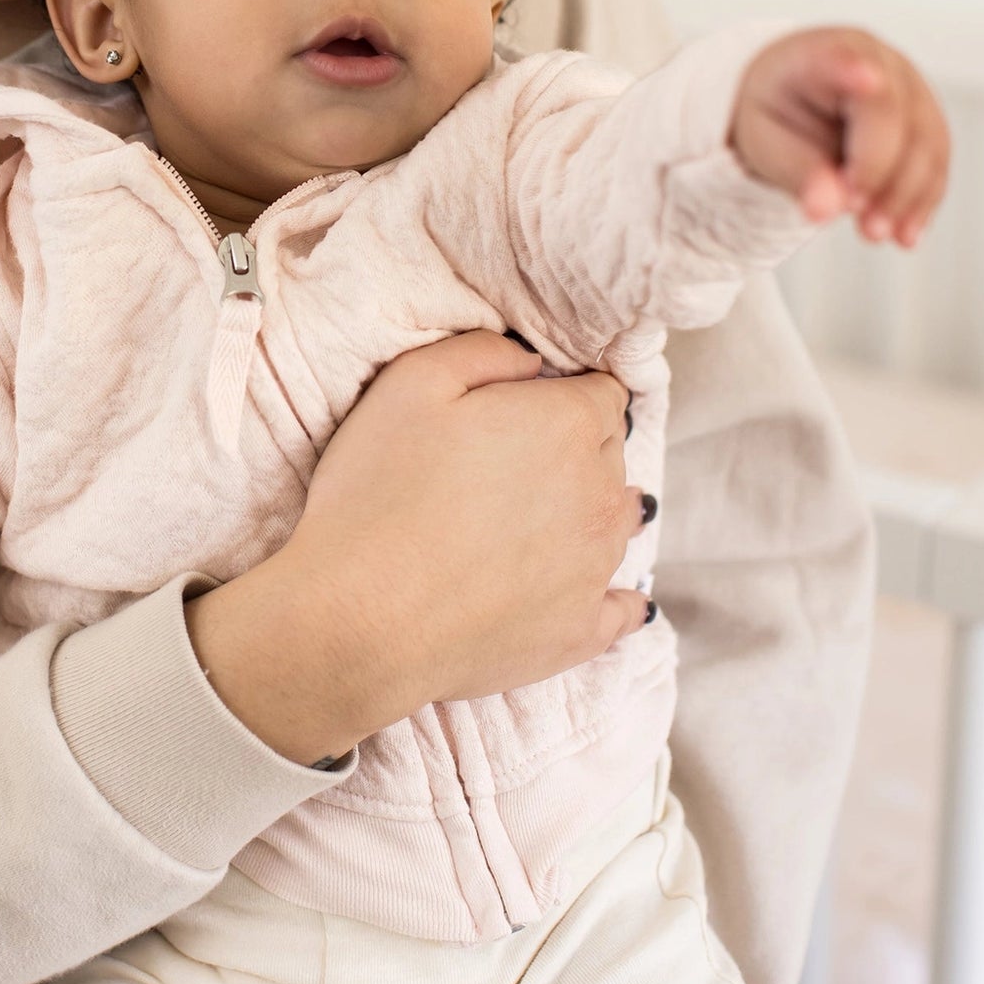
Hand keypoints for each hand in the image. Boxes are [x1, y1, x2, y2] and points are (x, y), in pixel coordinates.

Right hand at [186, 331, 650, 763]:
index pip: (602, 392)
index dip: (564, 392)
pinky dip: (614, 596)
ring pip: (618, 523)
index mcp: (568, 425)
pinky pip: (622, 609)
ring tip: (540, 519)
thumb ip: (483, 352)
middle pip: (610, 453)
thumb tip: (531, 362)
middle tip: (513, 460)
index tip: (529, 405)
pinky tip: (604, 596)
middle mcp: (601, 493)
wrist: (361, 619)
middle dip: (576, 448)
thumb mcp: (411, 383)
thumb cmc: (377, 491)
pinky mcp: (580, 631)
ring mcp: (596, 568)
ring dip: (590, 512)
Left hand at [732, 26, 949, 245]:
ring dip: (906, 197)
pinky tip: (904, 235)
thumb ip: (798, 172)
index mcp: (822, 55)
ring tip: (877, 236)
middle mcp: (878, 61)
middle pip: (895, 118)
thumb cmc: (776, 112)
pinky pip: (936, 162)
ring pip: (926, 144)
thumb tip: (828, 209)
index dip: (856, 72)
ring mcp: (911, 88)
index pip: (842, 61)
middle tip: (863, 226)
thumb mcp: (766, 142)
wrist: (796, 97)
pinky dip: (922, 201)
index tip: (866, 81)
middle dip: (883, 177)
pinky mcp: (927, 119)